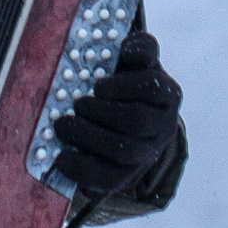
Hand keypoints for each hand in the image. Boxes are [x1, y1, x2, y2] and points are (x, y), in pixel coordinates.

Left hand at [52, 31, 182, 198]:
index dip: (123, 86)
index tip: (98, 85)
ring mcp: (147, 154)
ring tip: (61, 125)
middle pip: (138, 121)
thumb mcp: (135, 61)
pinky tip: (60, 156)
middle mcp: (163, 126)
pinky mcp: (127, 176)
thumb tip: (129, 48)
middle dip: (103, 112)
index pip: (152, 88)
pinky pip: (108, 179)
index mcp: (166, 94)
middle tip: (76, 103)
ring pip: (125, 151)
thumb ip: (139, 49)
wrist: (124, 115)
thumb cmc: (124, 80)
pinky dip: (81, 168)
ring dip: (89, 137)